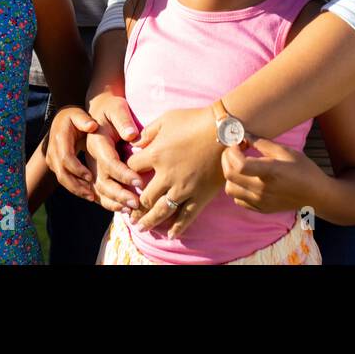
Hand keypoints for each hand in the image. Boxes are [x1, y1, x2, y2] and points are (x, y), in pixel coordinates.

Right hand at [43, 107, 98, 201]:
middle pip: (62, 173)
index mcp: (59, 138)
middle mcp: (52, 150)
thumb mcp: (79, 114)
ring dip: (76, 189)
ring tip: (91, 196)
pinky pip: (63, 178)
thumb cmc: (73, 117)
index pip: (65, 158)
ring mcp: (51, 158)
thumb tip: (92, 126)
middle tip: (92, 194)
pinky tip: (87, 191)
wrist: (60, 119)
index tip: (90, 176)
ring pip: (61, 178)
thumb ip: (84, 119)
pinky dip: (74, 186)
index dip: (77, 169)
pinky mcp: (53, 164)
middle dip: (76, 185)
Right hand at [85, 93, 142, 212]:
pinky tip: (123, 209)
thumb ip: (123, 120)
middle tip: (137, 203)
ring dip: (113, 202)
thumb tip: (131, 136)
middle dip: (119, 194)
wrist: (98, 109)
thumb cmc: (110, 108)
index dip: (124, 174)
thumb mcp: (116, 107)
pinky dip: (108, 201)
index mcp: (96, 142)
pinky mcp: (93, 171)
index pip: (109, 162)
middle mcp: (90, 157)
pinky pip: (98, 190)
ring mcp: (90, 166)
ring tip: (131, 210)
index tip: (140, 182)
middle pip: (101, 181)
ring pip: (98, 190)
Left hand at [125, 106, 226, 237]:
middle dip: (135, 204)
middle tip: (130, 212)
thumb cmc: (195, 120)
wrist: (225, 129)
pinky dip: (177, 227)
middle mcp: (167, 175)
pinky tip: (170, 234)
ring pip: (161, 211)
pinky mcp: (200, 195)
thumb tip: (135, 143)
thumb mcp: (167, 119)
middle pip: (144, 196)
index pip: (133, 167)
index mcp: (156, 154)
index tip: (132, 173)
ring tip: (141, 227)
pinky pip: (186, 216)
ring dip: (149, 221)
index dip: (130, 169)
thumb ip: (149, 132)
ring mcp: (184, 188)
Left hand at [222, 134, 324, 215]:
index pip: (240, 165)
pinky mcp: (261, 209)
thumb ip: (261, 143)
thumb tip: (243, 135)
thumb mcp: (285, 151)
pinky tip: (245, 178)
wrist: (316, 194)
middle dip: (226, 159)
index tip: (236, 143)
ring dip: (229, 174)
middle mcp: (263, 189)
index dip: (232, 152)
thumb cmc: (303, 169)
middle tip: (233, 150)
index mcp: (270, 172)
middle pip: (230, 175)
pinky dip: (236, 188)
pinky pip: (238, 199)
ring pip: (230, 189)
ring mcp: (261, 202)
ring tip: (238, 164)